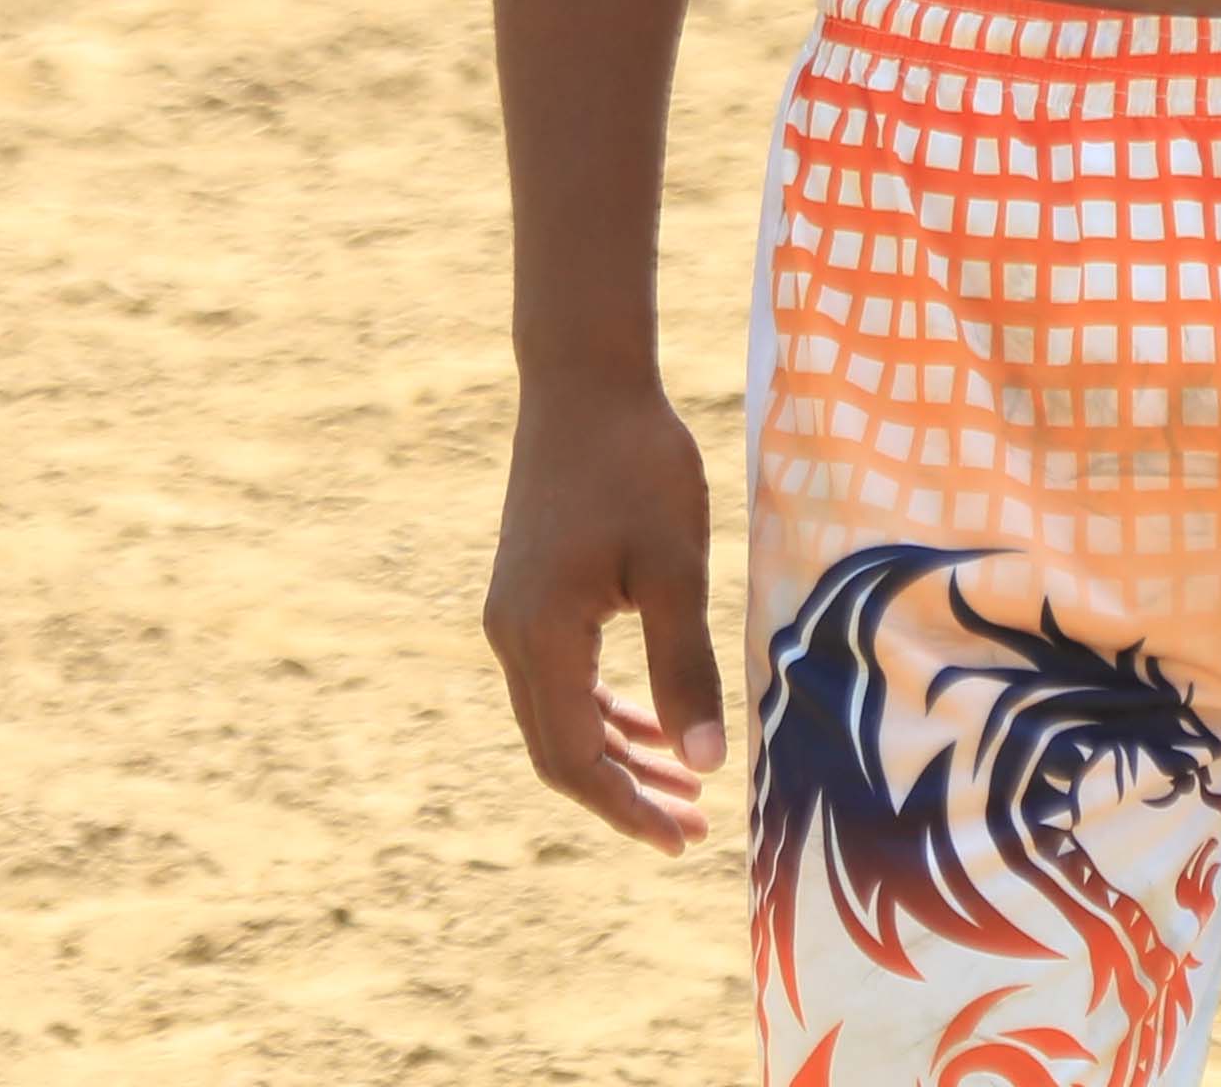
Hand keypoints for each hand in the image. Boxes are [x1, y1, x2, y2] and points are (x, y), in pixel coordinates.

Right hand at [483, 373, 724, 851]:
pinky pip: (560, 680)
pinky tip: (655, 722)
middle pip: (560, 751)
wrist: (585, 382)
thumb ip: (686, 668)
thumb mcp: (675, 569)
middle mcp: (510, 636)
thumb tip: (709, 764)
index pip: (574, 760)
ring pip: (559, 718)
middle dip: (625, 795)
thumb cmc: (638, 466)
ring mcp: (513, 615)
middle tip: (694, 827)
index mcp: (540, 638)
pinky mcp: (528, 594)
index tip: (685, 838)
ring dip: (619, 756)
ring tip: (687, 785)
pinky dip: (606, 711)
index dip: (627, 809)